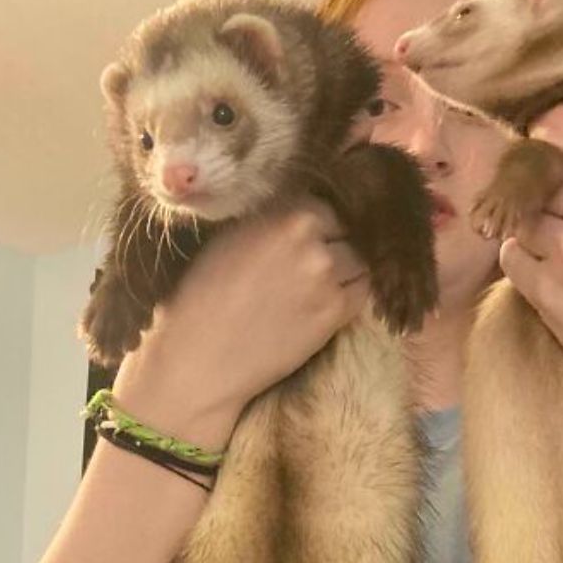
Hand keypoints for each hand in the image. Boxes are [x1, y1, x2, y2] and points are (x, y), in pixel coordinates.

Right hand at [112, 201, 370, 448]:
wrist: (200, 354)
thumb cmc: (202, 295)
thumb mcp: (231, 236)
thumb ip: (271, 220)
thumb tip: (298, 214)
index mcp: (283, 213)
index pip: (326, 208)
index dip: (321, 226)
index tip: (314, 239)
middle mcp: (309, 239)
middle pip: (347, 234)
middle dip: (336, 246)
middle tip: (318, 266)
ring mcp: (326, 276)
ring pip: (359, 263)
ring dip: (348, 271)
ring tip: (324, 286)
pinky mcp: (334, 313)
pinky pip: (362, 294)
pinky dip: (352, 294)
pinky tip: (332, 303)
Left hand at [498, 106, 562, 435]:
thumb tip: (541, 131)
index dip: (554, 136)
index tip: (556, 148)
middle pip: (543, 175)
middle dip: (553, 195)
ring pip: (523, 216)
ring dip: (537, 232)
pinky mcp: (546, 287)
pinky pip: (512, 255)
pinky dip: (527, 263)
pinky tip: (561, 279)